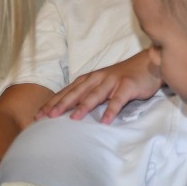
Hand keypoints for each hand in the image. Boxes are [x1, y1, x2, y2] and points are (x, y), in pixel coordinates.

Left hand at [36, 51, 161, 123]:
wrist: (148, 64)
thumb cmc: (123, 78)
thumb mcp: (102, 85)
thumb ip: (88, 95)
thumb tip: (70, 111)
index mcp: (89, 79)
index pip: (67, 91)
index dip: (52, 102)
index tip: (38, 115)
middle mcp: (97, 78)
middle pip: (76, 92)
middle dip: (61, 104)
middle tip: (47, 117)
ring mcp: (112, 81)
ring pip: (94, 94)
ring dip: (83, 106)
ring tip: (73, 119)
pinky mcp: (127, 85)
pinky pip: (118, 100)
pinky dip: (111, 110)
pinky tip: (105, 121)